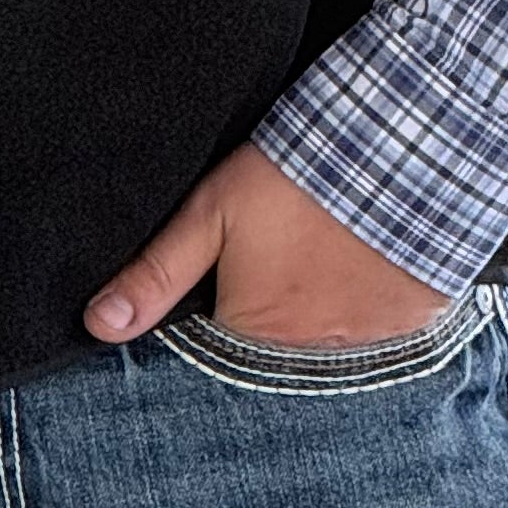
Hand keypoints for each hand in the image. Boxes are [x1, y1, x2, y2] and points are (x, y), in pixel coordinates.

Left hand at [84, 142, 448, 350]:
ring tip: (321, 260)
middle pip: (274, 352)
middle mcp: (306, 358)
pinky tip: (364, 269)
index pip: (220, 349)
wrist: (398, 149)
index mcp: (253, 335)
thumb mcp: (212, 212)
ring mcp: (363, 349)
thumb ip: (155, 272)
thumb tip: (98, 325)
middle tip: (281, 262)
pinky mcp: (408, 329)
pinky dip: (369, 311)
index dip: (219, 313)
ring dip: (320, 315)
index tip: (229, 280)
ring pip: (326, 344)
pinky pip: (379, 336)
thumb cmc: (296, 178)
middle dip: (269, 320)